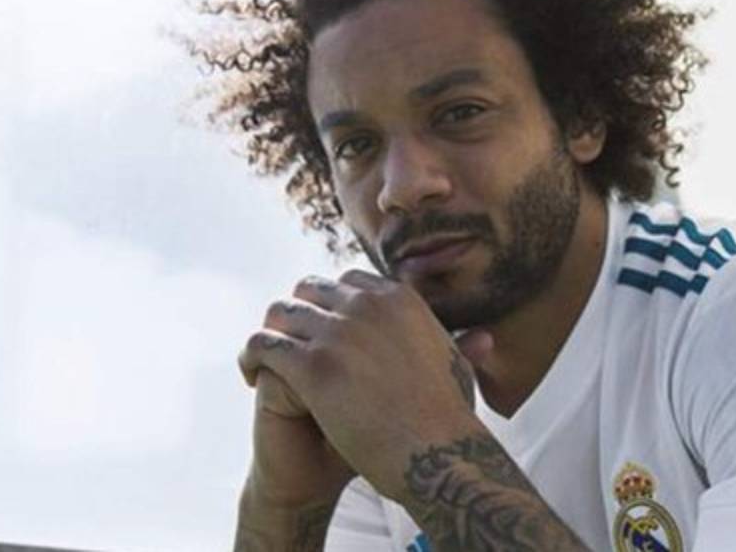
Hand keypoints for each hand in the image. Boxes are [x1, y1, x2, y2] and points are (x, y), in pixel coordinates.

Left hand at [238, 269, 492, 502]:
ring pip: (281, 313)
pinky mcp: (313, 367)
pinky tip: (252, 377)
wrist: (437, 455)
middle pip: (309, 289)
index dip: (329, 303)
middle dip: (296, 314)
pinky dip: (252, 358)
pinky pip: (264, 346)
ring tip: (263, 362)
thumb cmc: (450, 420)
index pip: (347, 280)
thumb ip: (461, 345)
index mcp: (399, 299)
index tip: (321, 328)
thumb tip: (483, 337)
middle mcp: (367, 305)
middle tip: (288, 345)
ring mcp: (339, 333)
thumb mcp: (459, 368)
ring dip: (270, 334)